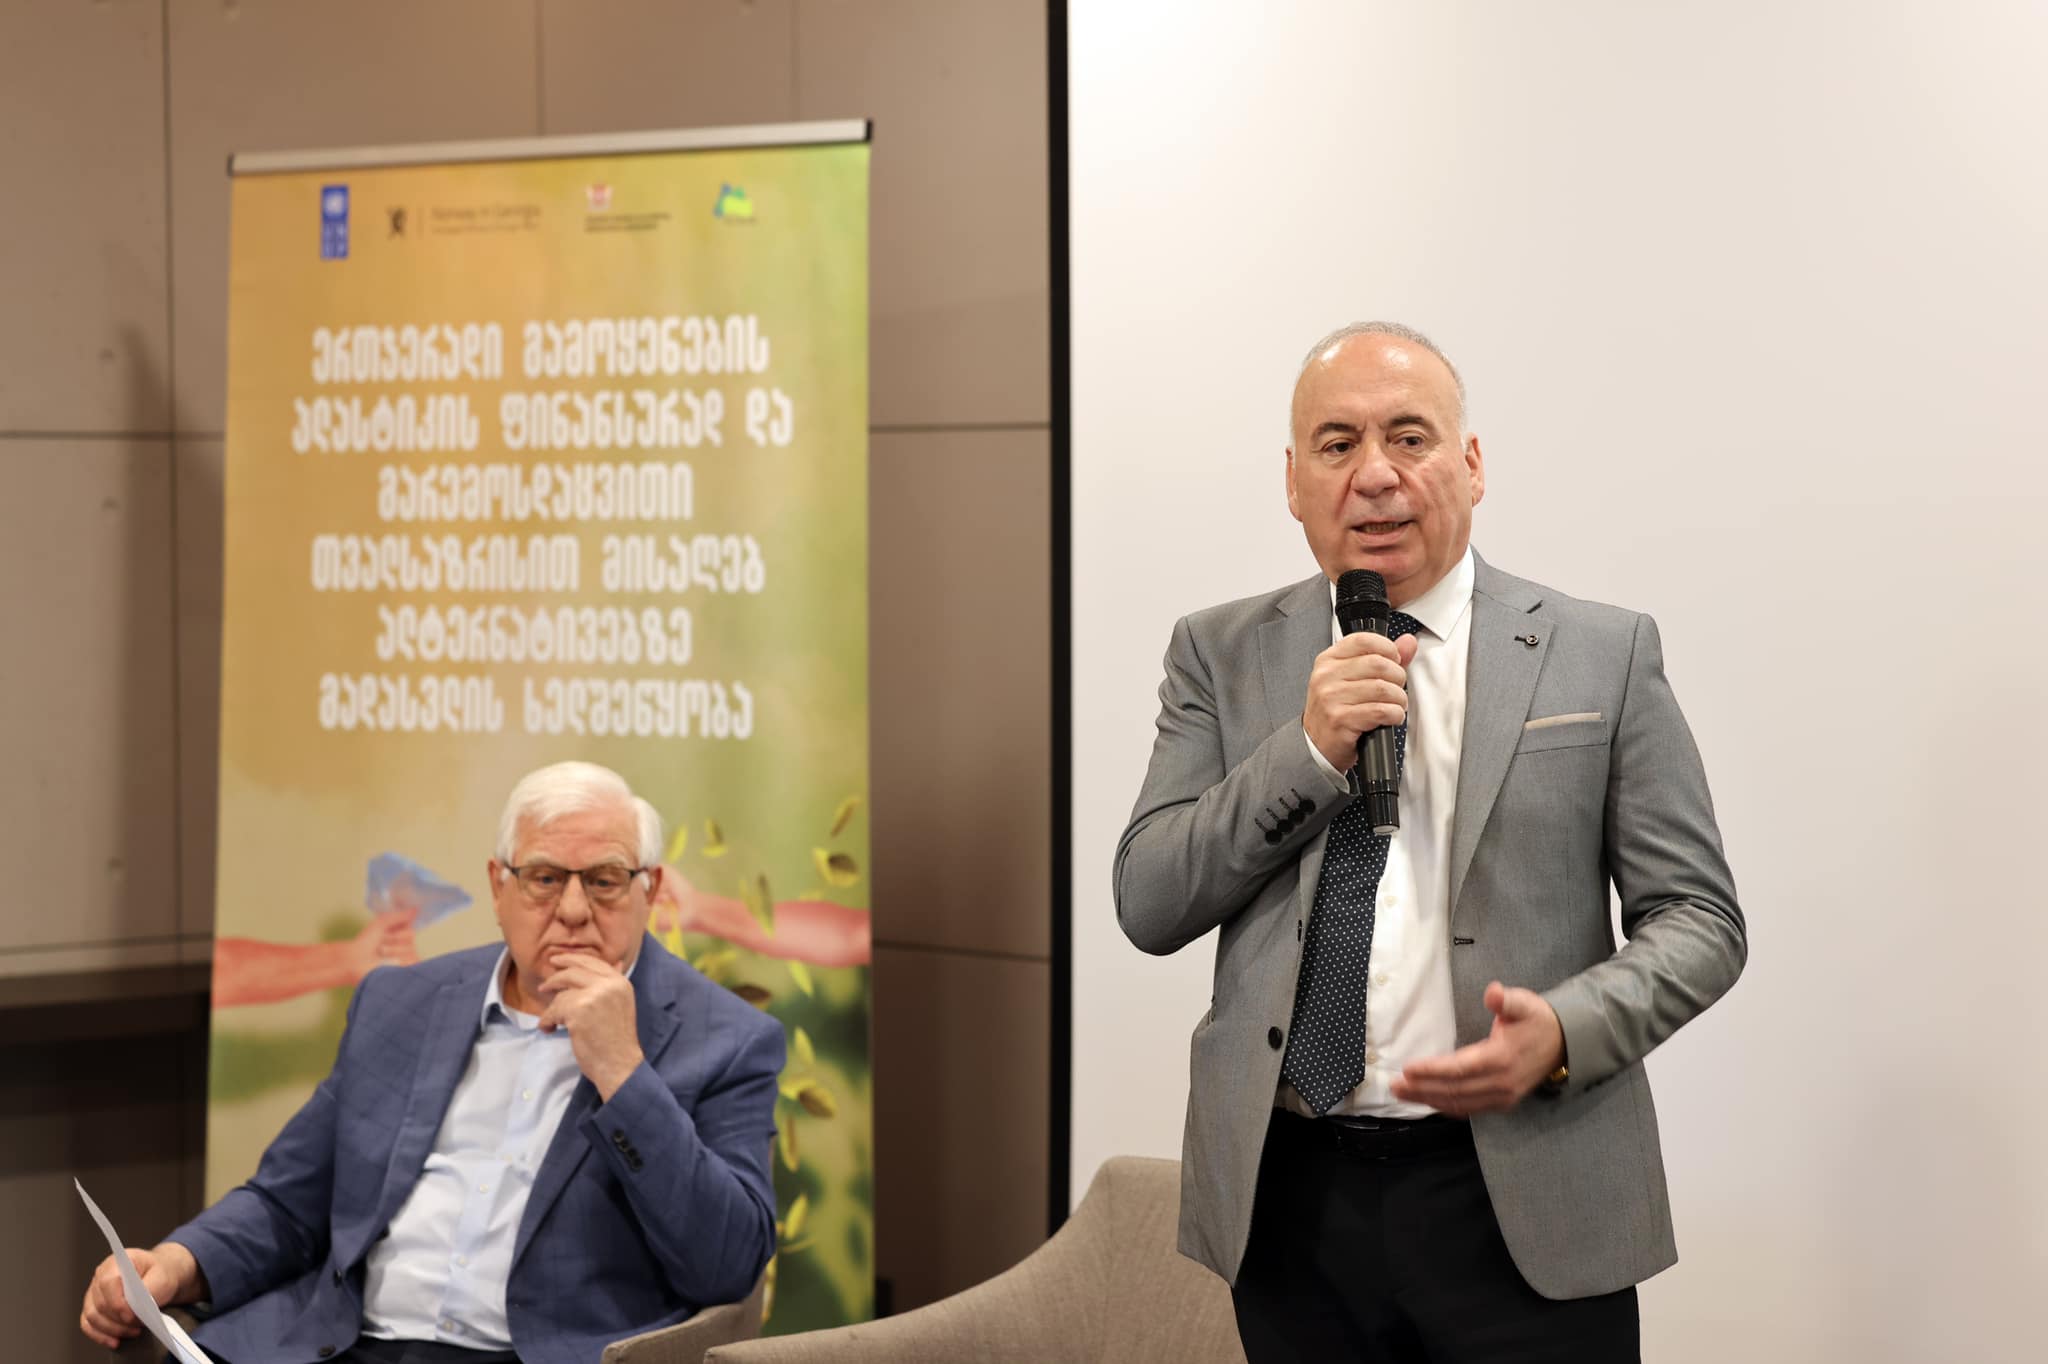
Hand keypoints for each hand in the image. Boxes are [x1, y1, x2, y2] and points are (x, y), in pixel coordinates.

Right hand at [78, 1242, 199, 1348]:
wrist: (160, 1277)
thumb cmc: (160, 1274)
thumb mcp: (163, 1277)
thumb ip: (149, 1290)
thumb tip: (135, 1307)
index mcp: (118, 1262)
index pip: (108, 1282)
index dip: (118, 1303)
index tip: (131, 1316)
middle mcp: (101, 1275)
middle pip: (100, 1303)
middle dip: (119, 1319)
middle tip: (139, 1325)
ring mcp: (94, 1292)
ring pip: (93, 1316)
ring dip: (113, 1329)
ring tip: (133, 1331)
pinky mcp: (92, 1307)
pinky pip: (88, 1324)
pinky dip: (100, 1335)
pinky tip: (115, 1340)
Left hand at [344, 907, 418, 980]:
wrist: (354, 960)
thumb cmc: (365, 942)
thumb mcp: (381, 923)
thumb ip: (399, 916)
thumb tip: (415, 909)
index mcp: (401, 936)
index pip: (411, 929)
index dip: (398, 930)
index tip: (385, 932)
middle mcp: (405, 947)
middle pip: (411, 938)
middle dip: (393, 939)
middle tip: (380, 945)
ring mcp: (405, 960)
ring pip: (410, 950)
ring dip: (392, 951)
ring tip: (380, 955)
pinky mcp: (404, 971)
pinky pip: (411, 962)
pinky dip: (398, 961)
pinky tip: (387, 963)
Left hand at [539, 950, 643, 1100]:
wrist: (619, 1065)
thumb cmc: (617, 1040)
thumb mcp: (621, 1004)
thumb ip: (614, 984)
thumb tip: (617, 962)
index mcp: (620, 982)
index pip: (593, 962)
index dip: (572, 959)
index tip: (557, 961)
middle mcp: (608, 985)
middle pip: (573, 972)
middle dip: (555, 978)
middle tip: (544, 986)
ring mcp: (593, 996)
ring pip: (561, 994)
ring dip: (552, 1009)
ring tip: (553, 1022)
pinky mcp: (578, 1011)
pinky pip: (553, 1010)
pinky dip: (547, 1021)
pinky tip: (549, 1029)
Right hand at [1304, 630, 1419, 771]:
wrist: (1317, 745)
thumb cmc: (1336, 710)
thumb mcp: (1353, 679)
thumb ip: (1383, 658)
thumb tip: (1408, 642)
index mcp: (1328, 660)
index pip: (1363, 640)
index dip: (1388, 649)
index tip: (1395, 661)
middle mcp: (1327, 676)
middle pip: (1378, 663)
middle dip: (1398, 677)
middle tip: (1397, 688)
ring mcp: (1331, 697)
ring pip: (1382, 688)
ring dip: (1398, 699)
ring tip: (1395, 705)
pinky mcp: (1340, 719)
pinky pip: (1380, 711)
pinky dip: (1394, 714)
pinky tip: (1391, 717)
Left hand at [1389, 981, 1564, 1115]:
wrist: (1565, 1044)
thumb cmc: (1538, 1020)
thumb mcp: (1525, 1003)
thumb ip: (1507, 1000)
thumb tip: (1492, 992)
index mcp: (1501, 1058)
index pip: (1459, 1069)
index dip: (1432, 1071)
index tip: (1407, 1068)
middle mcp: (1501, 1083)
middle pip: (1454, 1090)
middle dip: (1422, 1089)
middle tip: (1394, 1085)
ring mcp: (1502, 1097)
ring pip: (1459, 1104)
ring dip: (1429, 1101)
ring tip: (1402, 1094)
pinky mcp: (1502, 1103)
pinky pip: (1469, 1109)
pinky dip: (1446, 1106)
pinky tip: (1428, 1102)